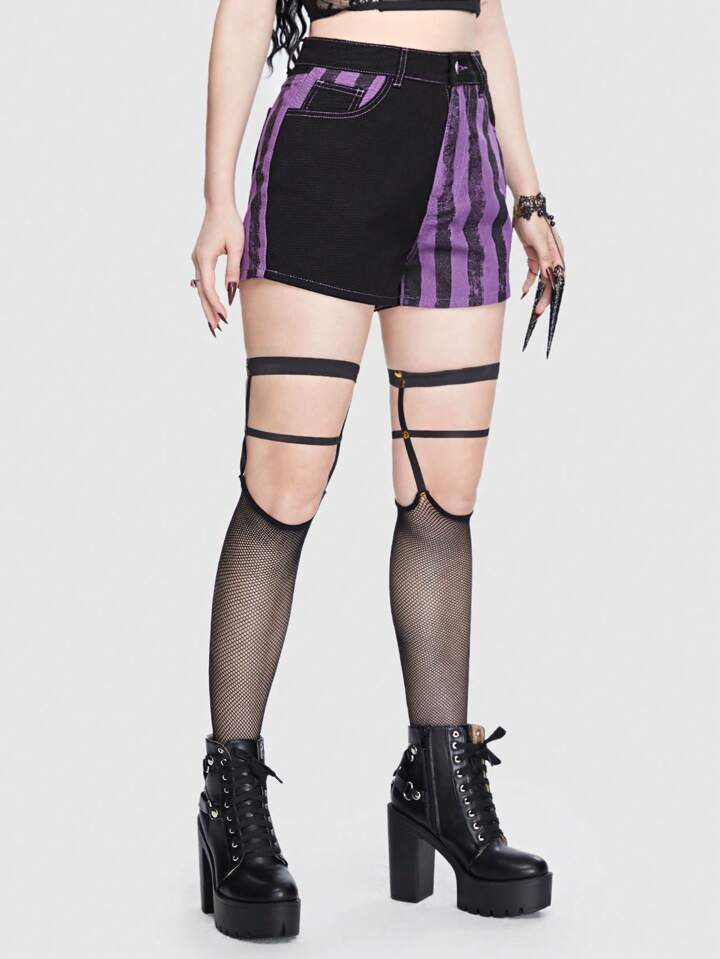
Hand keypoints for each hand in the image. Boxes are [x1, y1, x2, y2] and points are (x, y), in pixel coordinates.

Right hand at [191, 206, 244, 336]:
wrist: (218, 205)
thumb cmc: (230, 223)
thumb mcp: (237, 247)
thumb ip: (233, 270)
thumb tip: (232, 293)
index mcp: (204, 258)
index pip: (209, 288)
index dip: (216, 304)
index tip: (225, 318)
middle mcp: (197, 260)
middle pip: (201, 292)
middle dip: (208, 312)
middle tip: (215, 330)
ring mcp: (197, 259)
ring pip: (201, 288)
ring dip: (207, 305)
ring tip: (214, 323)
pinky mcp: (200, 258)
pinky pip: (202, 281)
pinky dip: (207, 294)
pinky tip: (211, 306)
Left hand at [515, 214, 564, 316]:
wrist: (524, 207)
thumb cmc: (533, 221)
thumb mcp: (539, 241)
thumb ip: (544, 259)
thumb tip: (549, 276)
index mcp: (558, 255)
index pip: (557, 280)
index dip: (552, 295)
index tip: (545, 308)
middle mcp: (553, 257)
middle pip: (551, 282)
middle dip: (545, 298)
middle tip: (537, 313)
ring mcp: (544, 256)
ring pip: (542, 280)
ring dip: (538, 293)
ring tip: (533, 307)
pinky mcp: (534, 254)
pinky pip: (533, 272)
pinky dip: (529, 282)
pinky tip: (524, 291)